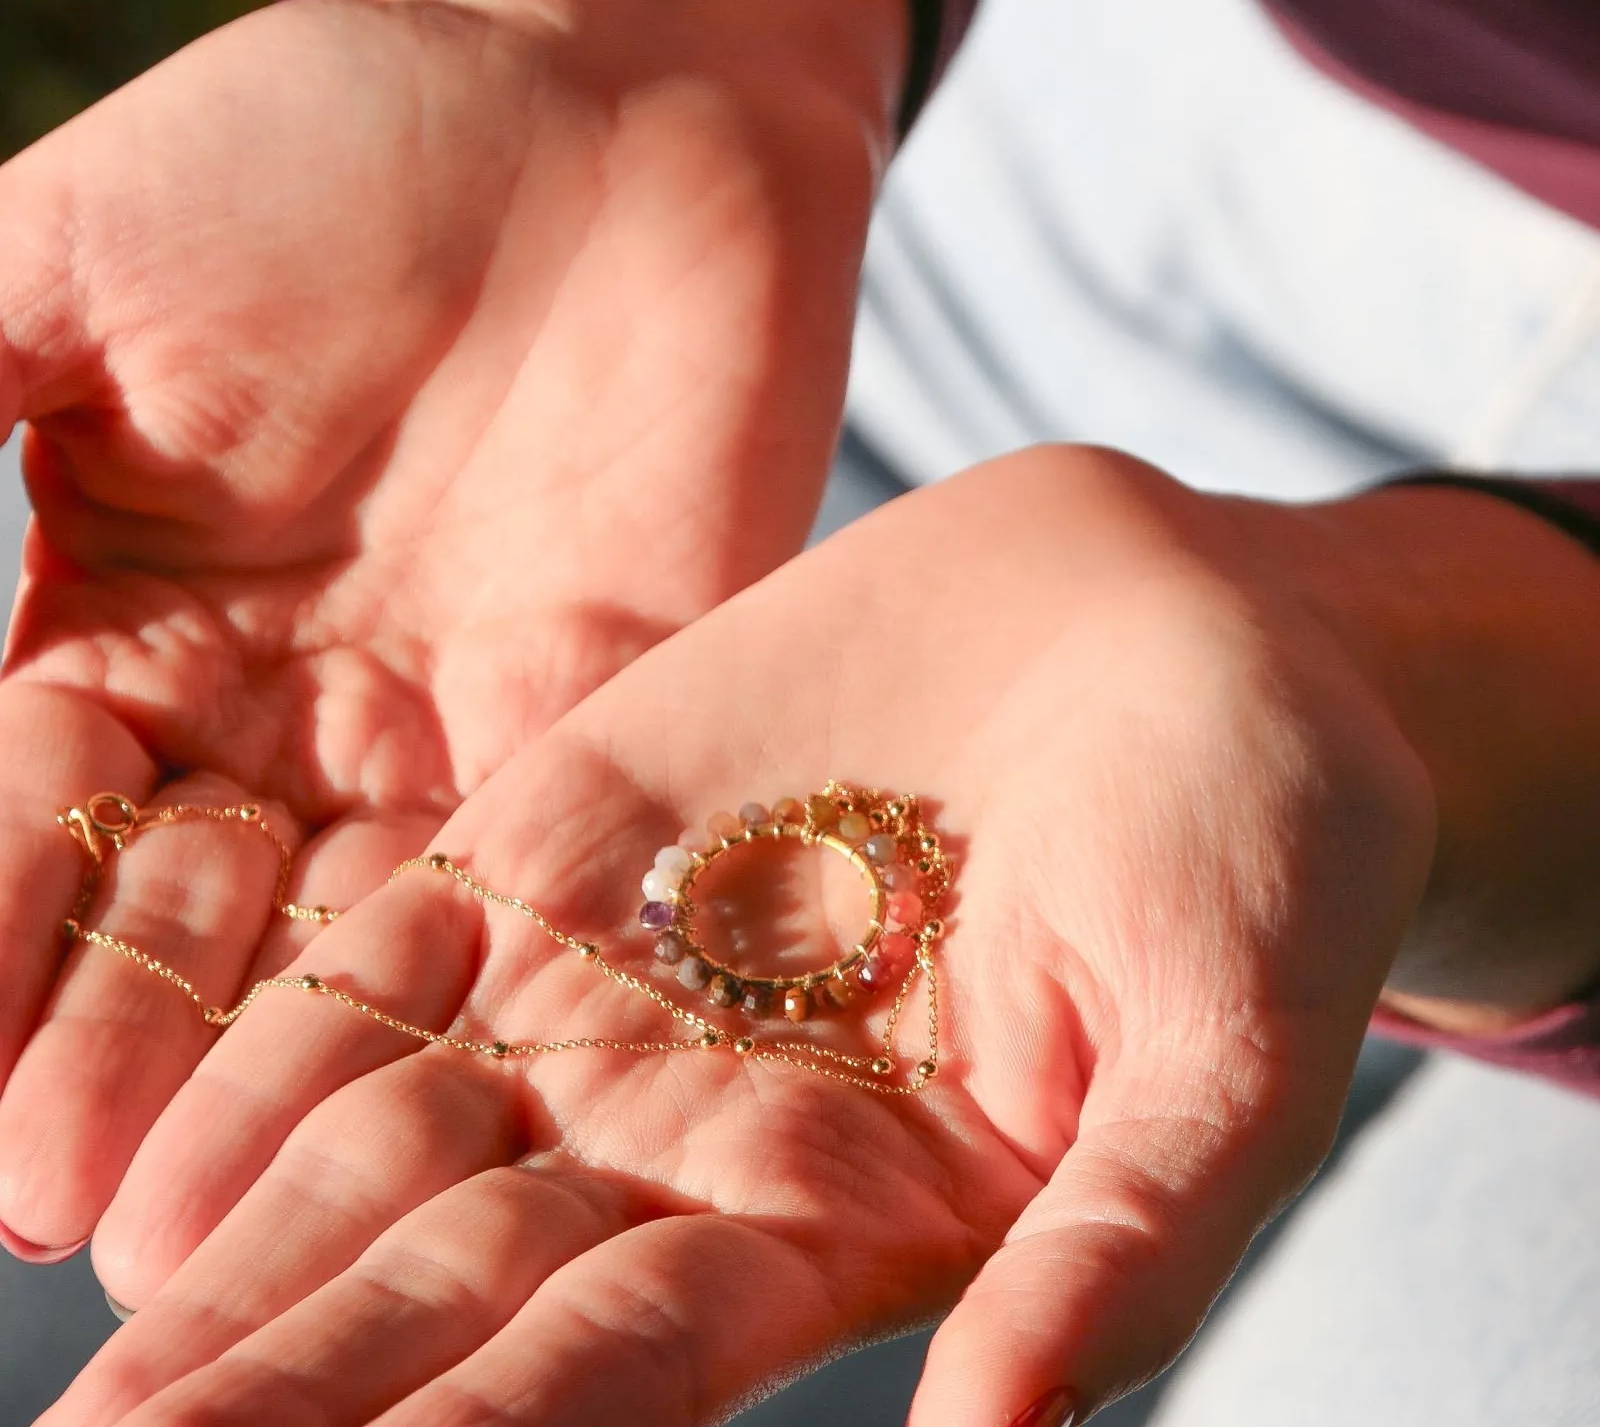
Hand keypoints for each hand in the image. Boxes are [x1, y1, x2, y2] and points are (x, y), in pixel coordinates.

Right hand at [0, 0, 904, 1263]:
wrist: (613, 115)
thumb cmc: (343, 148)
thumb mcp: (82, 261)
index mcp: (125, 609)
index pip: (24, 809)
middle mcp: (280, 701)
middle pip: (183, 914)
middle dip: (128, 1050)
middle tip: (84, 1212)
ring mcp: (450, 721)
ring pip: (353, 929)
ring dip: (292, 1063)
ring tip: (232, 1209)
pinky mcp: (610, 714)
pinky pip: (536, 871)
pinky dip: (480, 973)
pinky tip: (436, 1082)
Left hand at [47, 446, 1478, 1426]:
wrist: (1192, 628)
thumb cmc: (1265, 843)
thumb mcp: (1231, 1048)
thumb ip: (1120, 1246)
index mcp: (846, 1205)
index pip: (614, 1367)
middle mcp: (702, 1112)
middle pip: (452, 1276)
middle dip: (282, 1384)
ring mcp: (625, 962)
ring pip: (388, 1119)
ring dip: (236, 1232)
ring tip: (90, 1345)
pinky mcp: (581, 813)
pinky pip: (397, 927)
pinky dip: (278, 1023)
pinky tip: (149, 1118)